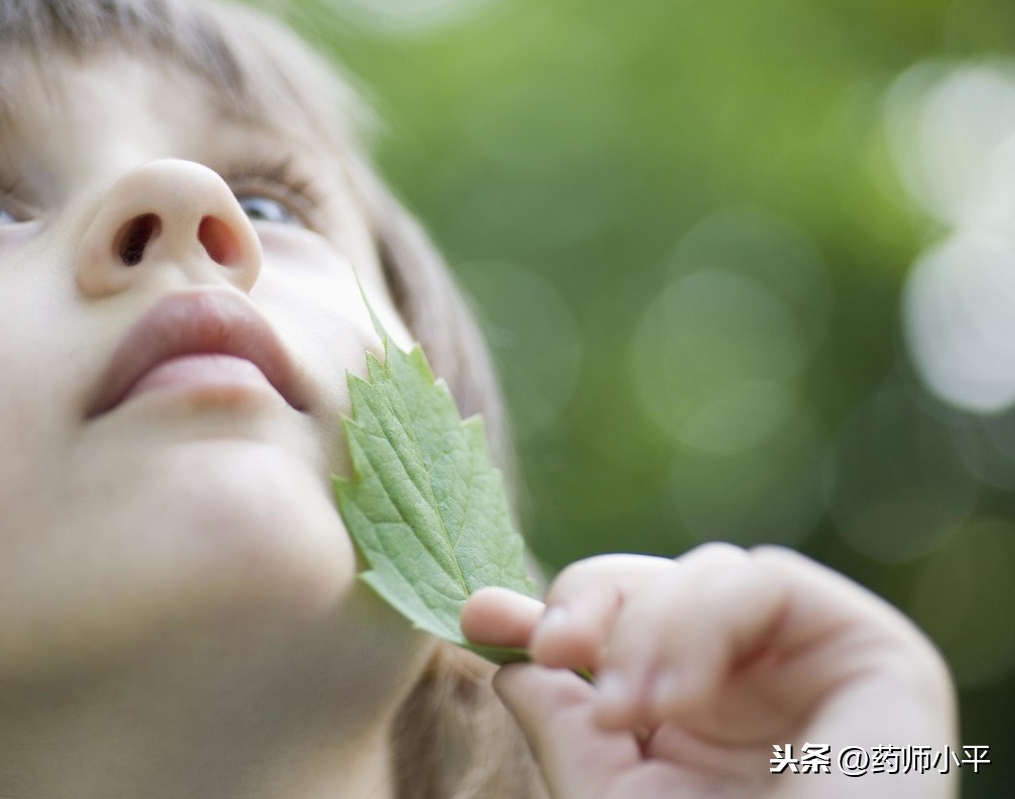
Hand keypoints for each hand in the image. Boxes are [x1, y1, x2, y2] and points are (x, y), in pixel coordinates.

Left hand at [460, 543, 956, 798]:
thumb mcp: (613, 797)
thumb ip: (565, 728)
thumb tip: (511, 666)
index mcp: (705, 721)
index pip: (627, 634)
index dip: (555, 615)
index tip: (478, 618)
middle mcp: (758, 685)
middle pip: (663, 582)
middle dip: (590, 600)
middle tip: (550, 647)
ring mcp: (814, 665)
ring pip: (705, 573)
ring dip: (646, 629)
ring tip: (624, 711)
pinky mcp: (873, 648)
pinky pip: (764, 580)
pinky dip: (701, 624)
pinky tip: (678, 699)